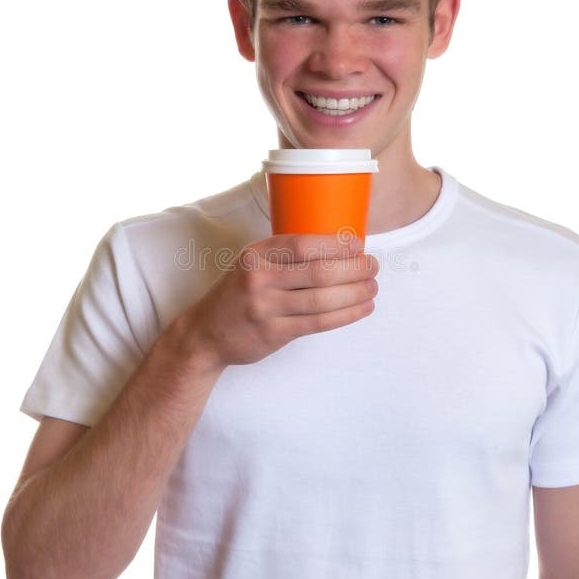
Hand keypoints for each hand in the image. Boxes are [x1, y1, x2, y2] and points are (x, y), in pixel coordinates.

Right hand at [175, 233, 378, 369]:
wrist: (205, 334)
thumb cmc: (238, 293)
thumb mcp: (252, 264)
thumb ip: (285, 256)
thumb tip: (339, 247)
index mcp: (256, 254)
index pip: (303, 244)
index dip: (337, 244)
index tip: (359, 244)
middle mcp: (259, 279)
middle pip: (319, 271)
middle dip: (355, 268)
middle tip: (373, 266)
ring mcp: (266, 308)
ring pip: (323, 299)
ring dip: (356, 292)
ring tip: (373, 286)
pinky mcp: (274, 333)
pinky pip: (319, 323)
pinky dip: (346, 314)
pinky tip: (363, 307)